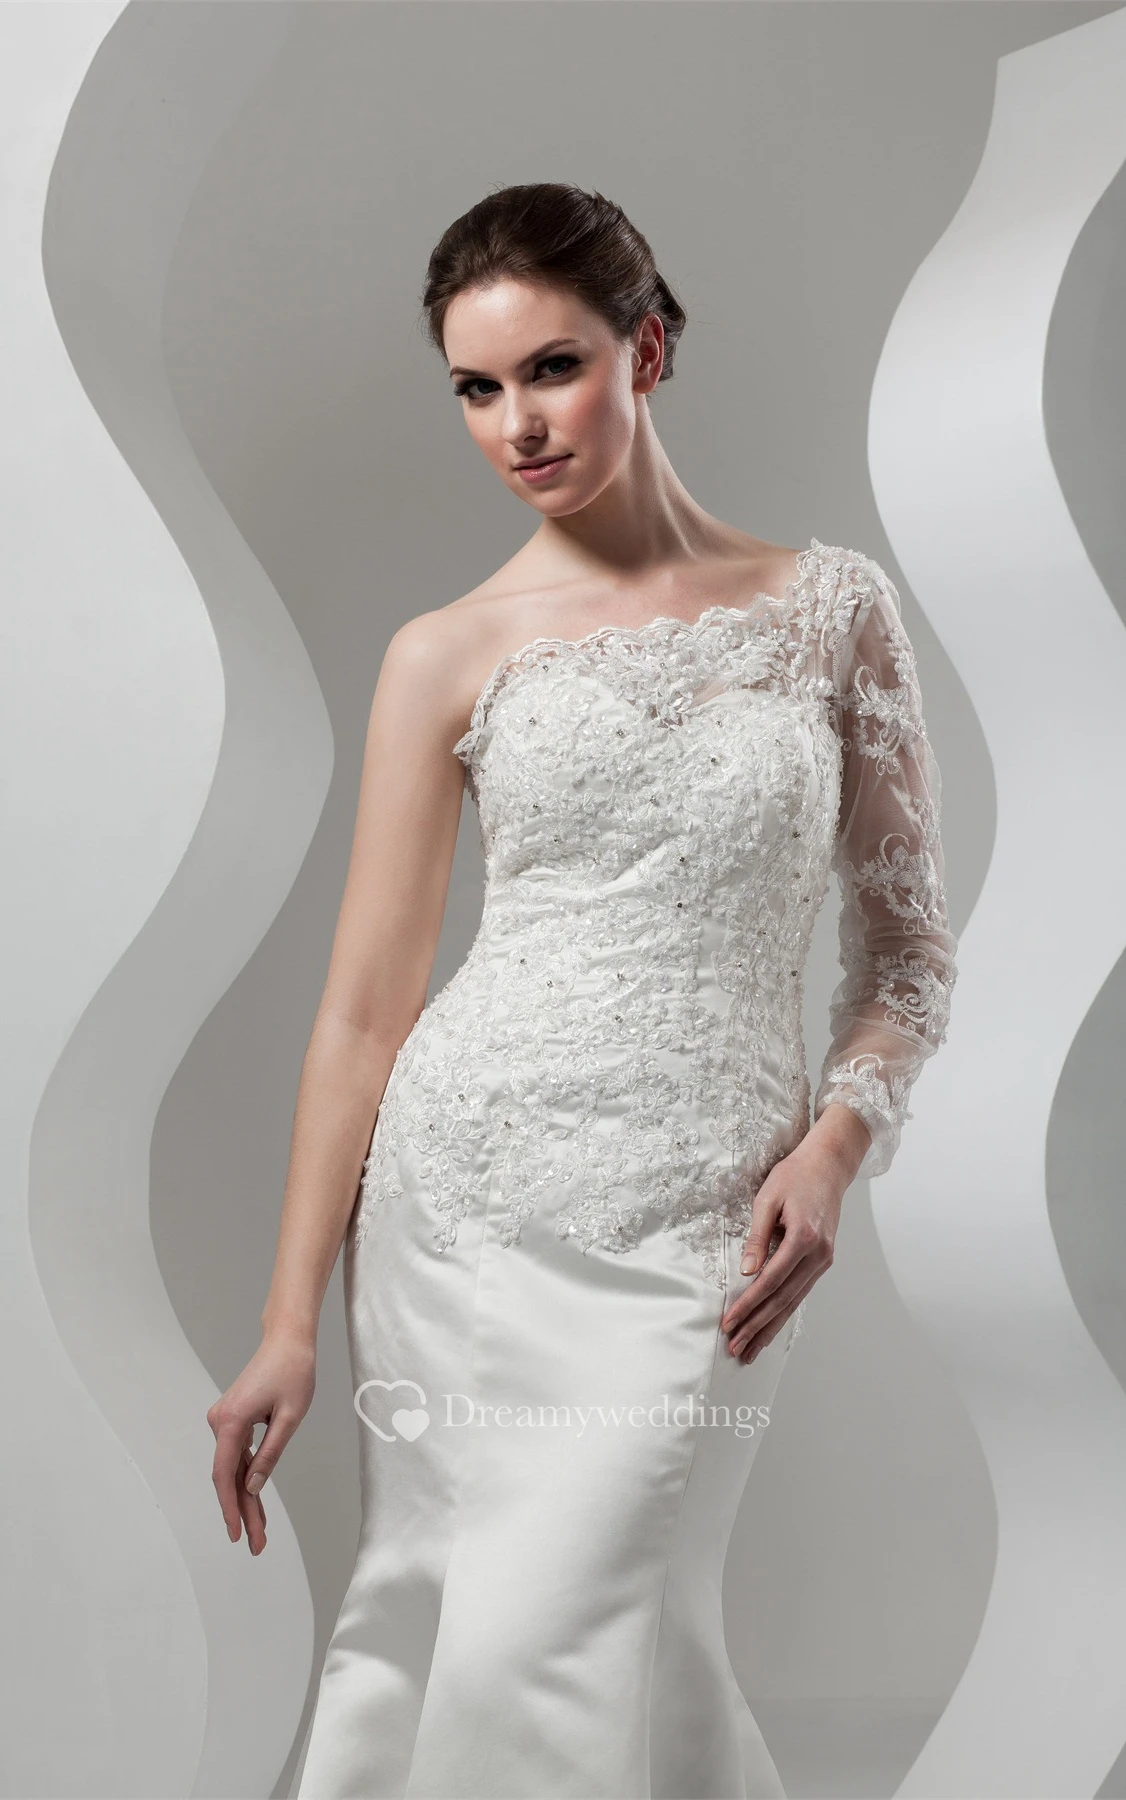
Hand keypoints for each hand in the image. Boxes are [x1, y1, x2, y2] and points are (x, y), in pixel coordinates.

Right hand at [206, 1326, 315, 1553]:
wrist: (288, 1339)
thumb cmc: (294, 1371)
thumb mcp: (290, 1417)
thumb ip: (270, 1454)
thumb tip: (252, 1488)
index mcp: (230, 1420)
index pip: (224, 1474)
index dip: (229, 1508)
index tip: (236, 1534)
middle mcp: (220, 1421)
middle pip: (228, 1476)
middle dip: (241, 1513)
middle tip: (256, 1545)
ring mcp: (224, 1420)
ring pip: (232, 1469)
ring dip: (245, 1499)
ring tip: (259, 1533)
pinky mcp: (232, 1419)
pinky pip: (237, 1455)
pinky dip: (247, 1478)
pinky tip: (255, 1503)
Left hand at [721, 1133, 853, 1362]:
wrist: (828, 1166)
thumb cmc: (794, 1176)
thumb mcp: (768, 1199)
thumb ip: (757, 1237)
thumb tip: (746, 1272)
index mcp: (804, 1238)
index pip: (770, 1281)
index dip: (747, 1305)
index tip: (728, 1323)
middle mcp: (818, 1255)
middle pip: (783, 1300)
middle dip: (757, 1326)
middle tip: (736, 1349)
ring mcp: (824, 1261)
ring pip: (794, 1302)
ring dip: (771, 1328)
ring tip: (751, 1350)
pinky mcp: (823, 1261)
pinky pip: (801, 1293)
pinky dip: (784, 1313)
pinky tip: (771, 1327)